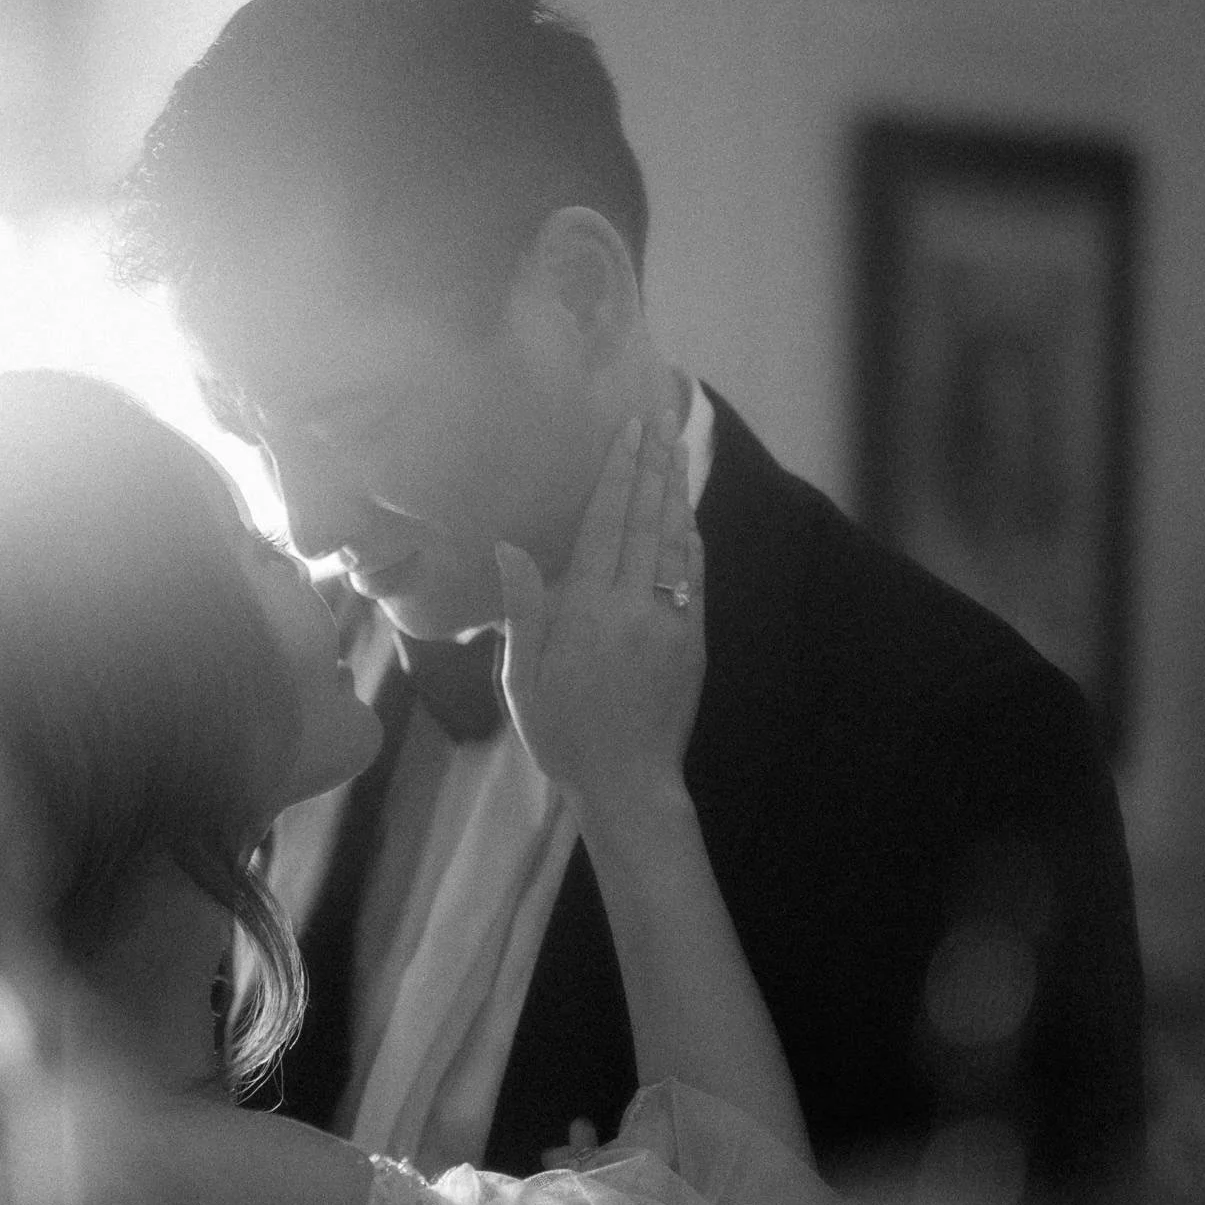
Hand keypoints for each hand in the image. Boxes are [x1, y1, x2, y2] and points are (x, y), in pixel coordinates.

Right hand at [496, 412, 703, 808]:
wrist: (628, 784)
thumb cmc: (563, 735)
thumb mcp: (523, 678)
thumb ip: (523, 609)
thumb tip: (510, 547)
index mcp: (588, 610)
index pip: (606, 523)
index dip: (618, 473)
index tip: (628, 432)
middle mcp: (634, 605)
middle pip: (645, 519)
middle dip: (651, 466)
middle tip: (657, 420)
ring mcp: (671, 620)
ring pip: (675, 541)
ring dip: (676, 491)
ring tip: (676, 448)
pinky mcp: (695, 640)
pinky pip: (694, 576)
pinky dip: (691, 539)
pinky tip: (688, 514)